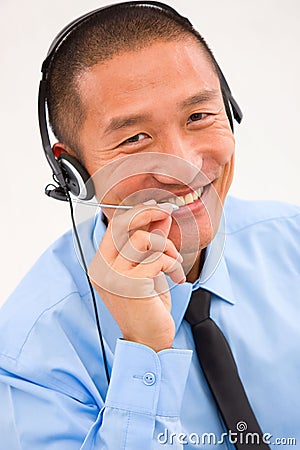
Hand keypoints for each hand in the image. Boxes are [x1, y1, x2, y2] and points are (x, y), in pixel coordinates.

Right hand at [88, 201, 184, 351]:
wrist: (148, 340)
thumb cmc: (146, 306)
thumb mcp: (148, 270)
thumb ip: (151, 244)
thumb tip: (160, 217)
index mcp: (102, 264)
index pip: (114, 226)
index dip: (137, 212)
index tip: (156, 207)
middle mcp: (102, 268)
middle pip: (123, 224)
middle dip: (149, 213)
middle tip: (167, 212)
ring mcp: (114, 276)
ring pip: (143, 239)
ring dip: (167, 247)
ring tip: (174, 263)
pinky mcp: (132, 284)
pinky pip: (158, 258)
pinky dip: (173, 265)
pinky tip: (176, 278)